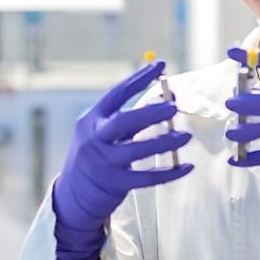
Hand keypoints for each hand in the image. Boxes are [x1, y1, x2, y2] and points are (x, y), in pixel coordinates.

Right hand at [52, 60, 193, 259]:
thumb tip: (165, 101)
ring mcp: (103, 163)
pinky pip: (147, 178)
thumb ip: (125, 119)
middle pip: (123, 121)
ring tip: (185, 137)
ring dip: (164, 142)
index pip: (116, 94)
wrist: (73, 194)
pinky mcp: (115, 184)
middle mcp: (94, 139)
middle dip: (150, 113)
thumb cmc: (95, 156)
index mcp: (91, 120)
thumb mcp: (100, 133)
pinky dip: (169, 172)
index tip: (160, 65)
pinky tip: (186, 166)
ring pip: (137, 150)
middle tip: (174, 107)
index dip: (139, 78)